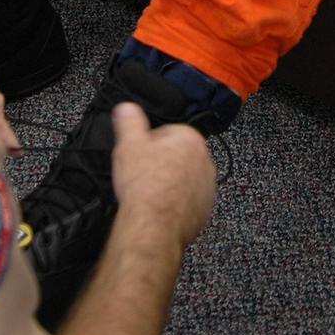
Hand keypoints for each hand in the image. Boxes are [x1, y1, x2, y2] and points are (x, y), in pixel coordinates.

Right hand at [111, 104, 214, 248]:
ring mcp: (207, 186)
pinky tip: (160, 205)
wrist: (152, 226)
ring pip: (185, 177)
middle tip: (143, 173)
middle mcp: (205, 160)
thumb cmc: (144, 187)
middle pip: (178, 155)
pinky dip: (177, 201)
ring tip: (151, 191)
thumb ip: (129, 121)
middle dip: (162, 162)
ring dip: (171, 182)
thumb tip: (127, 108)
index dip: (150, 143)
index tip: (141, 153)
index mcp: (190, 139)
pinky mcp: (205, 209)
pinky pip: (189, 199)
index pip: (168, 131)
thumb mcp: (129, 145)